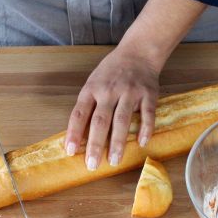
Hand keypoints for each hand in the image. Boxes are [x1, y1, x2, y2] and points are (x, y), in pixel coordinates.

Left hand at [65, 45, 160, 170]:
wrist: (138, 52)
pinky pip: (147, 114)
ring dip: (117, 142)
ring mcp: (130, 92)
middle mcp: (109, 90)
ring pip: (122, 120)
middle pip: (100, 121)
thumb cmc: (112, 71)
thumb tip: (78, 135)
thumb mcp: (94, 82)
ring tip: (114, 161)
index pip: (79, 114)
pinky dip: (145, 128)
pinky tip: (141, 142)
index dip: (73, 133)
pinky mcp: (148, 94)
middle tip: (92, 164)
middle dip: (95, 144)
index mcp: (92, 89)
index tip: (70, 152)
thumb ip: (88, 105)